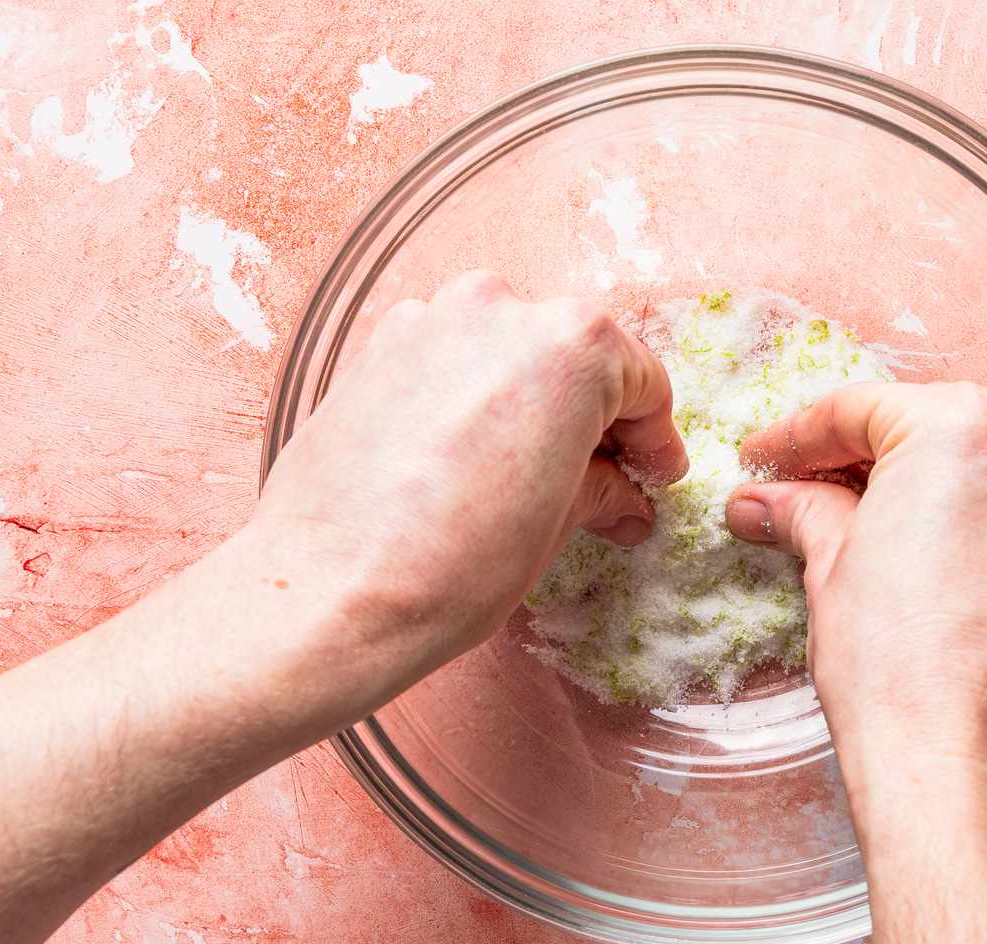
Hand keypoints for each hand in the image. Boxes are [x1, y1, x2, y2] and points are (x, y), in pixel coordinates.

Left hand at [249, 270, 686, 712]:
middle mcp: (501, 308)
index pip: (642, 381)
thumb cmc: (454, 563)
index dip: (655, 438)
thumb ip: (601, 487)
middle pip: (576, 356)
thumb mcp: (556, 524)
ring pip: (508, 351)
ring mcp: (431, 320)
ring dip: (529, 401)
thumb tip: (620, 496)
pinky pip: (449, 361)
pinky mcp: (377, 346)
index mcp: (572, 344)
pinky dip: (469, 396)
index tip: (653, 476)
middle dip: (594, 416)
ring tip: (528, 471)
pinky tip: (466, 458)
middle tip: (601, 478)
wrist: (332, 592)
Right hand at [726, 381, 986, 778]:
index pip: (861, 410)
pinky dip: (962, 530)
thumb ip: (804, 511)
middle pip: (925, 433)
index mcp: (963, 428)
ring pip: (974, 476)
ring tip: (848, 531)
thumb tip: (768, 500)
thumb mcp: (830, 567)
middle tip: (793, 491)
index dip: (795, 436)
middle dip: (855, 462)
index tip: (761, 460)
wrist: (962, 766)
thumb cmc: (896, 667)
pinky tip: (915, 564)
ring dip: (912, 494)